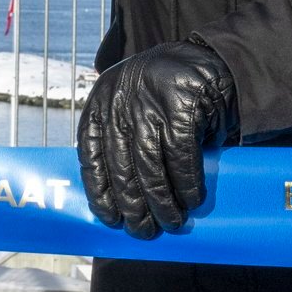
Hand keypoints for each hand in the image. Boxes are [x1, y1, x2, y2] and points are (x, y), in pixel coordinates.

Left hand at [77, 43, 237, 238]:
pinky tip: (192, 199)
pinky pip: (181, 156)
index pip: (90, 155)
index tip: (110, 218)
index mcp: (100, 105)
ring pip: (151, 166)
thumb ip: (119, 142)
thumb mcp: (129, 108)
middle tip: (145, 230)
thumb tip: (118, 200)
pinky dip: (187, 182)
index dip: (99, 191)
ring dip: (162, 201)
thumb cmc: (161, 97)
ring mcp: (150, 103)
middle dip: (134, 205)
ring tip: (171, 221)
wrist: (201, 61)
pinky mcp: (182, 107)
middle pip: (122, 166)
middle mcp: (120, 103)